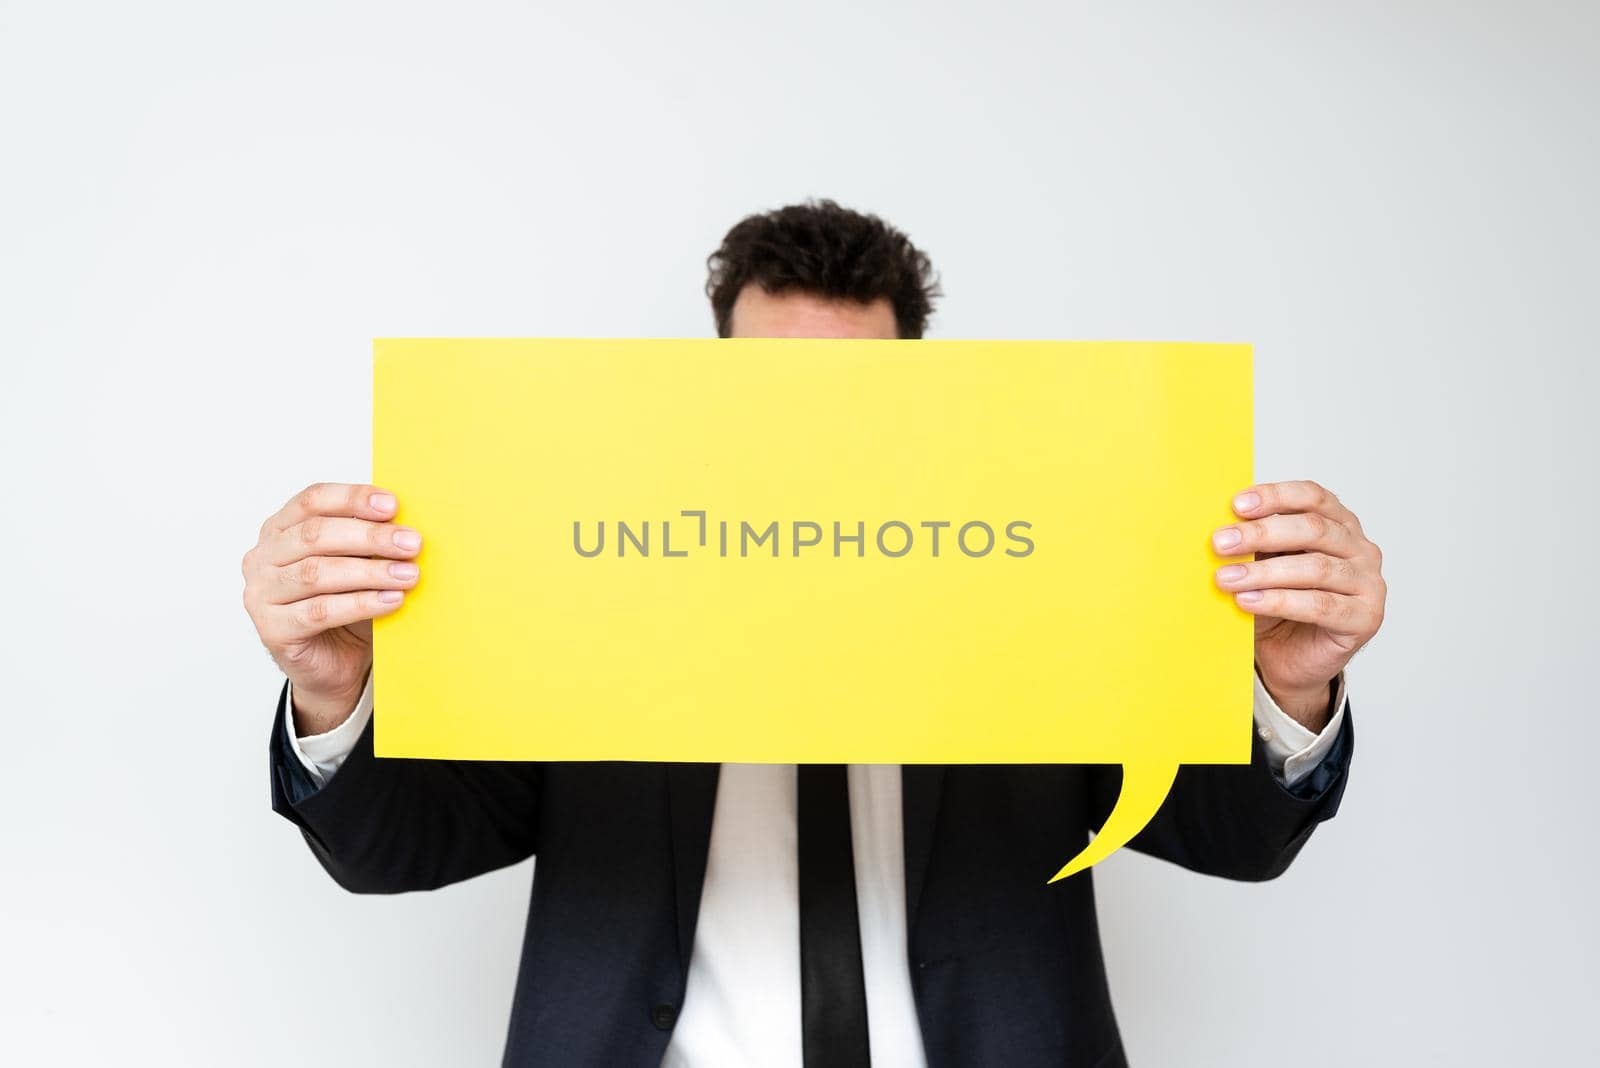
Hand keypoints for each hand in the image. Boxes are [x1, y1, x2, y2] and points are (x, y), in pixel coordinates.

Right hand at [241, 483, 420, 734]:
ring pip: (316, 573)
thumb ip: (368, 541)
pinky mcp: (272, 629)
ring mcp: (262, 594)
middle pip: (314, 535)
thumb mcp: (357, 564)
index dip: (352, 498)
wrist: (334, 664)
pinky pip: (320, 611)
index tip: (392, 505)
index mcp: (280, 529)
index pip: (311, 501)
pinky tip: (391, 600)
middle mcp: (263, 558)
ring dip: (369, 571)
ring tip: (408, 574)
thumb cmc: (345, 606)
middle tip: (410, 543)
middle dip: (369, 537)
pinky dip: (361, 603)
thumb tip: (404, 523)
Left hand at [1211, 480, 1385, 730]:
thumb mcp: (1263, 566)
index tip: (1237, 505)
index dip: (1275, 496)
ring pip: (1316, 568)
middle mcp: (1360, 549)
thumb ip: (1254, 543)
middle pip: (1314, 529)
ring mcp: (1368, 583)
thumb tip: (1222, 525)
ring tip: (1226, 578)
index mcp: (1339, 524)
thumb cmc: (1277, 606)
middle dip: (1262, 534)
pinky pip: (1319, 605)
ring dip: (1264, 572)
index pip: (1313, 497)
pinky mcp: (1365, 617)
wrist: (1291, 660)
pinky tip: (1247, 601)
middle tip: (1221, 543)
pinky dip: (1278, 601)